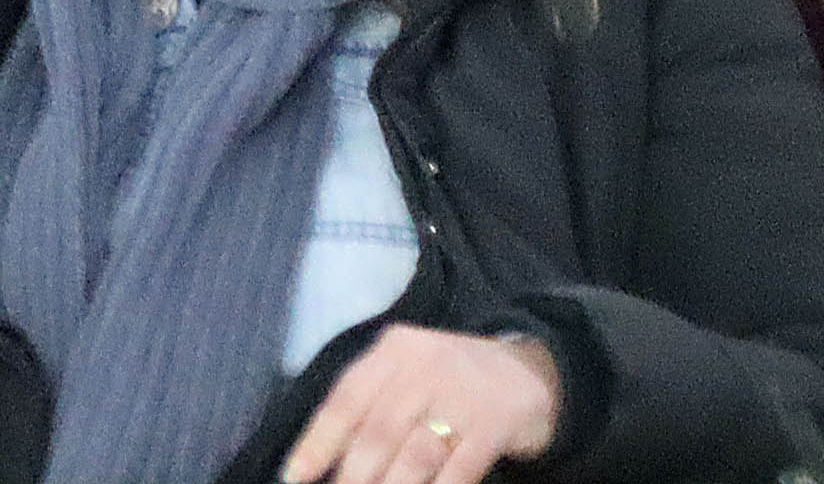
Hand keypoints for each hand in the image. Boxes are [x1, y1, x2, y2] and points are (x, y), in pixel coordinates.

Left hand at [280, 326, 559, 483]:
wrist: (530, 370)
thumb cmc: (451, 379)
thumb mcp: (408, 373)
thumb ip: (372, 404)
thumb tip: (326, 458)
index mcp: (393, 351)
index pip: (345, 398)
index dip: (317, 442)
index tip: (294, 476)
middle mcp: (424, 367)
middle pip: (378, 431)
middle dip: (353, 475)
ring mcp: (463, 395)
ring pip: (416, 454)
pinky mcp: (496, 424)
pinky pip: (461, 468)